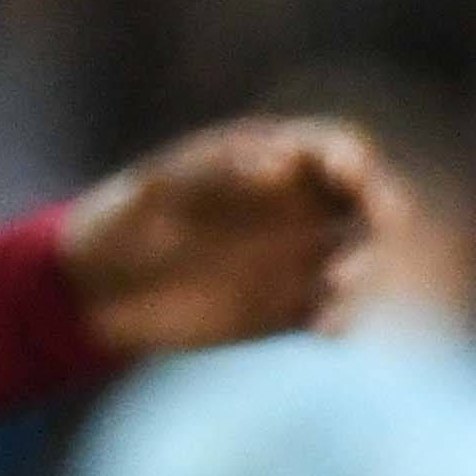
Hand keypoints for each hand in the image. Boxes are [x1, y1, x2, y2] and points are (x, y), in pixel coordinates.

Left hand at [62, 117, 400, 360]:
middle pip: (366, 198)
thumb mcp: (156, 191)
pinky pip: (333, 310)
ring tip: (338, 282)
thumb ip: (216, 173)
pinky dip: (341, 317)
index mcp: (264, 162)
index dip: (347, 155)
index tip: (344, 173)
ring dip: (367, 266)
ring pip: (361, 254)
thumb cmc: (118, 224)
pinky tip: (326, 329)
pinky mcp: (290, 308)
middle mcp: (294, 207)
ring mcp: (298, 258)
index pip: (330, 146)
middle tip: (379, 221)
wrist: (92, 295)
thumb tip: (281, 163)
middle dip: (383, 204)